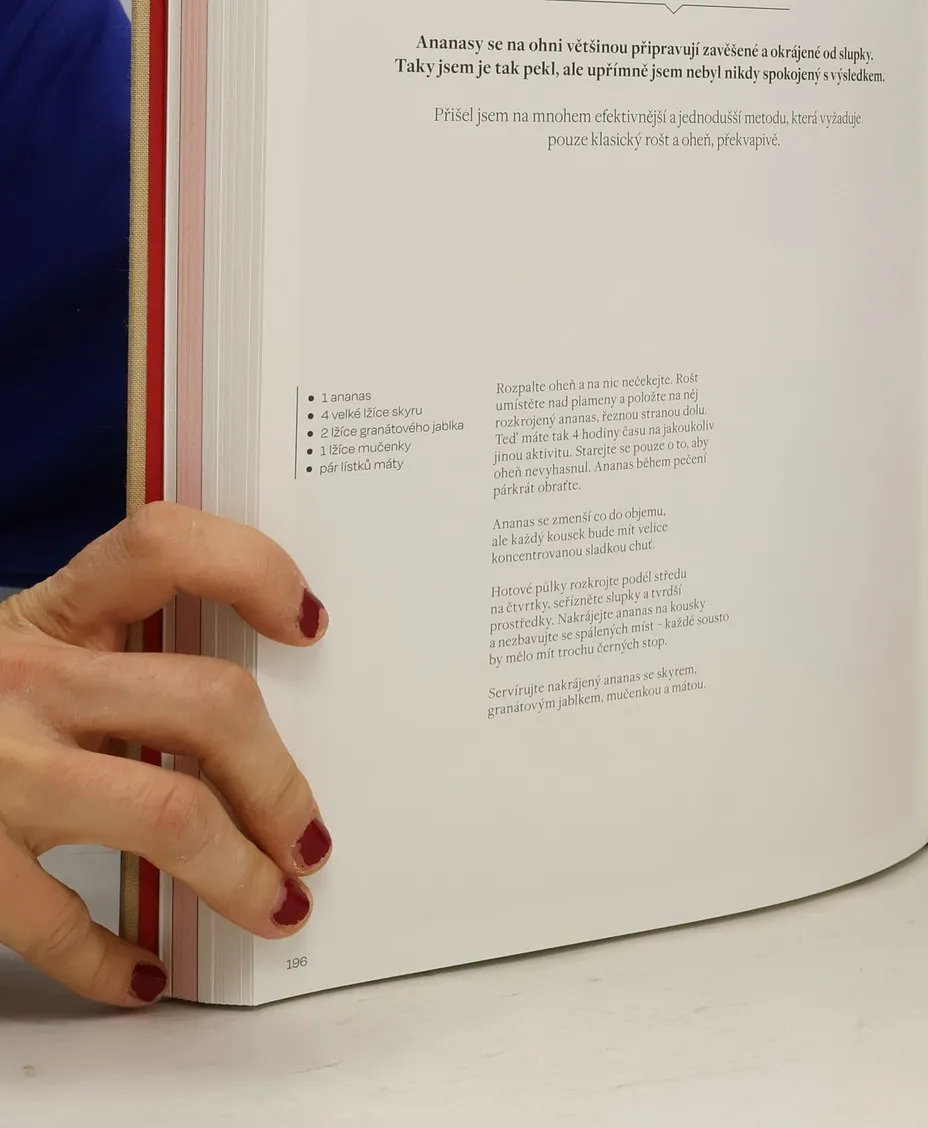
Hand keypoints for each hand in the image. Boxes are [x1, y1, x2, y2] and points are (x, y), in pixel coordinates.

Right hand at [0, 503, 329, 1005]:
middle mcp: (29, 680)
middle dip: (278, 782)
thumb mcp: (32, 649)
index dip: (250, 570)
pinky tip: (145, 969)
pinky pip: (56, 919)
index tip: (309, 623)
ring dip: (239, 871)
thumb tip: (258, 722)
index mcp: (55, 614)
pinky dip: (110, 958)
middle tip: (310, 838)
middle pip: (205, 704)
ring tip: (276, 904)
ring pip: (166, 811)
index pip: (164, 545)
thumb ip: (120, 657)